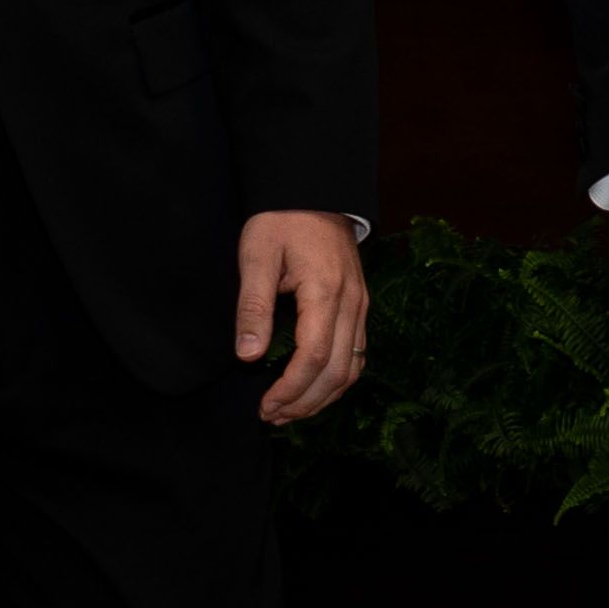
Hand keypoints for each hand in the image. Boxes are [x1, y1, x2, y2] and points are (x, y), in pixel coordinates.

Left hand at [239, 211, 368, 423]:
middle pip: (337, 372)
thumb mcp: (257, 255)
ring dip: (323, 397)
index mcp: (326, 293)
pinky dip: (337, 380)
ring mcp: (361, 306)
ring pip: (352, 368)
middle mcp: (352, 304)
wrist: (315, 190)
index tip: (264, 407)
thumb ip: (254, 306)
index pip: (313, 358)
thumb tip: (247, 356)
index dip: (290, 390)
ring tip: (290, 411)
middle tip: (272, 417)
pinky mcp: (360, 306)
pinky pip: (357, 355)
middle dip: (305, 402)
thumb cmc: (281, 220)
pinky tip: (313, 388)